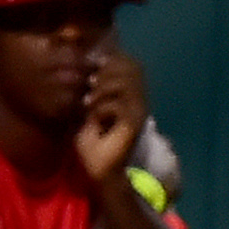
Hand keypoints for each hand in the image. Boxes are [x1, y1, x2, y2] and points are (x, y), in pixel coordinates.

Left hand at [75, 49, 147, 184]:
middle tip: (91, 84)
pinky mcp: (133, 125)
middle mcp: (140, 101)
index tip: (94, 67)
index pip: (133, 64)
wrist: (99, 168)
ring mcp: (138, 113)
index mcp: (132, 95)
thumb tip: (91, 67)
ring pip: (127, 84)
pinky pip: (119, 105)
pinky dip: (103, 107)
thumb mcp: (90, 108)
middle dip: (108, 71)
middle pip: (133, 69)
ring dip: (103, 88)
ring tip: (89, 101)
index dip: (115, 60)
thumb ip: (95, 89)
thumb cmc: (93, 140)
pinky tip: (94, 116)